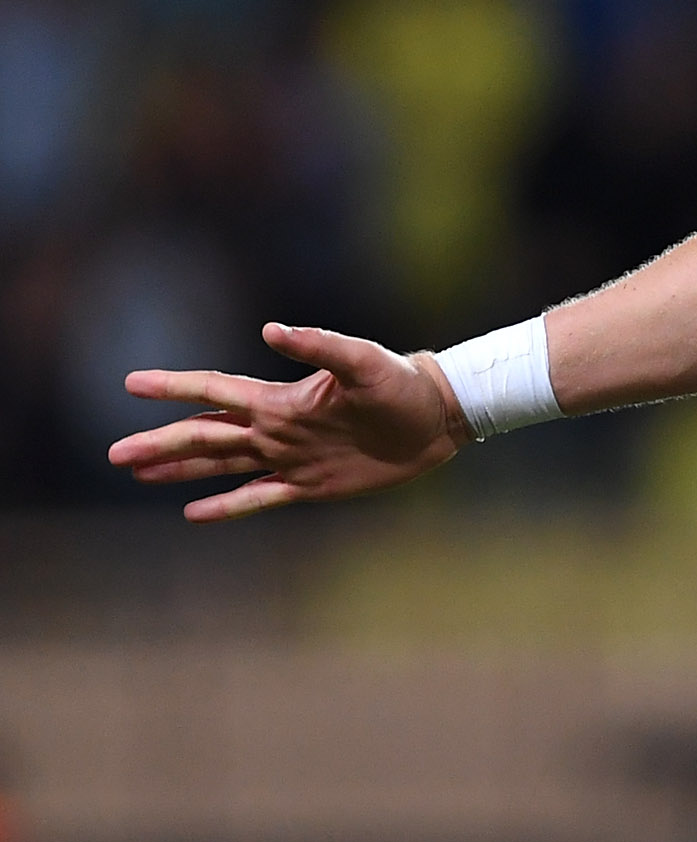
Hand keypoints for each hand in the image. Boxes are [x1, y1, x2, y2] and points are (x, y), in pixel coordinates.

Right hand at [107, 323, 469, 521]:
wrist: (436, 419)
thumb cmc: (402, 382)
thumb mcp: (363, 361)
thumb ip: (318, 346)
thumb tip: (271, 330)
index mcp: (281, 399)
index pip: (215, 391)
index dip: (175, 388)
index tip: (132, 384)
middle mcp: (276, 428)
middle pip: (205, 435)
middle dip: (161, 442)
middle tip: (116, 453)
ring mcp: (290, 458)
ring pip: (221, 465)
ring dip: (180, 469)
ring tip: (139, 473)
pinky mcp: (311, 485)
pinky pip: (259, 497)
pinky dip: (227, 505)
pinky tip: (192, 512)